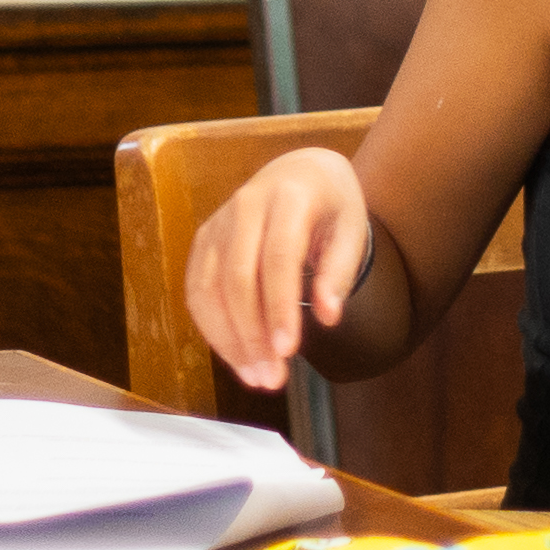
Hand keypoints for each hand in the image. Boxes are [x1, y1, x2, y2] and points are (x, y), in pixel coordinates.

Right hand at [183, 147, 375, 392]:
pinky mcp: (203, 240)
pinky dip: (212, 327)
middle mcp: (246, 205)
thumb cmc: (331, 205)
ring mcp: (219, 222)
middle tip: (272, 378)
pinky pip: (197, 289)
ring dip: (227, 339)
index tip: (289, 351)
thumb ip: (340, 272)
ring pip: (209, 287)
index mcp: (289, 197)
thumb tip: (329, 317)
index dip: (280, 307)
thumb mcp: (352, 230)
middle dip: (252, 334)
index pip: (278, 258)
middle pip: (238, 277)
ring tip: (255, 376)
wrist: (301, 171)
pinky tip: (235, 355)